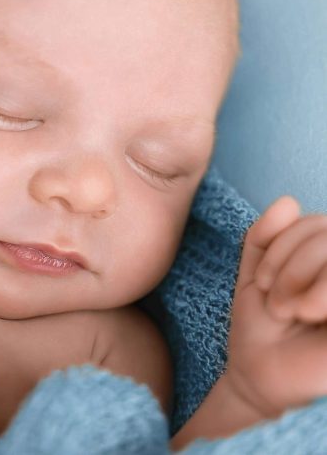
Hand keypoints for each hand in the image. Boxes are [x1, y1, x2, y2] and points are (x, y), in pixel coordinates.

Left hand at [226, 195, 326, 418]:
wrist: (259, 373)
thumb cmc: (259, 322)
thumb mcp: (254, 272)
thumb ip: (264, 236)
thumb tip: (288, 200)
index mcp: (325, 259)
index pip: (315, 222)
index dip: (281, 245)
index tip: (261, 282)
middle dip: (289, 264)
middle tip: (275, 302)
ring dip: (300, 276)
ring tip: (289, 311)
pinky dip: (319, 290)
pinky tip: (310, 315)